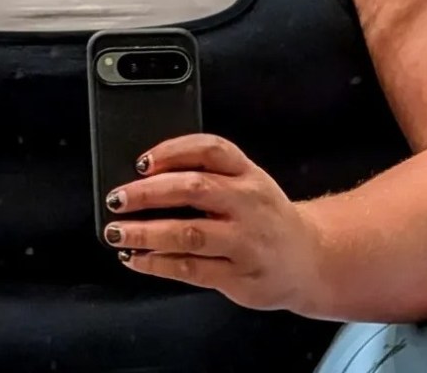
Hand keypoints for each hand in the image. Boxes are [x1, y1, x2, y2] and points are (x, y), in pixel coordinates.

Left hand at [103, 133, 322, 312]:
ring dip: (146, 233)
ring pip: (189, 233)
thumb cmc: (263, 215)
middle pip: (194, 189)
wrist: (310, 259)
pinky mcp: (239, 276)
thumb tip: (143, 177)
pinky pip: (191, 269)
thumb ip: (205, 175)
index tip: (141, 161)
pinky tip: (136, 259)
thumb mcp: (246, 183)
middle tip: (117, 198)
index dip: (173, 151)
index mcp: (247, 173)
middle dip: (148, 193)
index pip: (210, 149)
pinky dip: (158, 264)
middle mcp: (248, 203)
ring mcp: (245, 241)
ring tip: (117, 231)